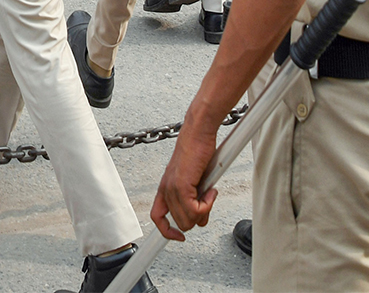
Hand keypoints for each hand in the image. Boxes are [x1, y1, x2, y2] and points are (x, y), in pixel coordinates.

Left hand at [151, 111, 219, 239]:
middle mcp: (166, 189)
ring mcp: (172, 187)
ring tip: (209, 194)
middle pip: (179, 223)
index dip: (168, 231)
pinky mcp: (181, 184)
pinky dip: (206, 206)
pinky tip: (210, 191)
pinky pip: (193, 210)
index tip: (180, 236)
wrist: (198, 132)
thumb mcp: (196, 180)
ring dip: (203, 211)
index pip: (157, 217)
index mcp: (166, 187)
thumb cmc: (198, 150)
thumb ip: (196, 198)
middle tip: (207, 202)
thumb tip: (201, 218)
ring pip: (187, 220)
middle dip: (197, 218)